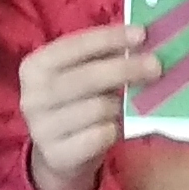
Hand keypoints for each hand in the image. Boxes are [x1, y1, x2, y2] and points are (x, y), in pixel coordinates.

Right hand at [17, 21, 151, 189]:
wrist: (59, 154)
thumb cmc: (76, 103)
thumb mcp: (80, 74)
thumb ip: (102, 57)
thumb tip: (141, 41)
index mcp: (35, 67)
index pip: (75, 45)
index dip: (110, 38)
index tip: (141, 34)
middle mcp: (32, 97)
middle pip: (88, 77)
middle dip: (126, 69)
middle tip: (156, 66)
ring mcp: (41, 129)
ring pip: (98, 108)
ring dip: (121, 105)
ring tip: (127, 103)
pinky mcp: (57, 155)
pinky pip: (101, 136)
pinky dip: (115, 130)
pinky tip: (116, 127)